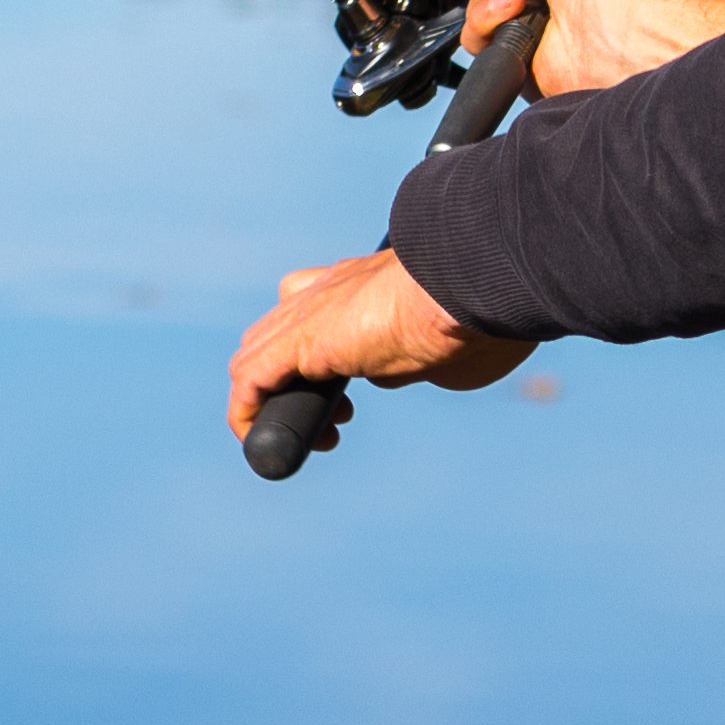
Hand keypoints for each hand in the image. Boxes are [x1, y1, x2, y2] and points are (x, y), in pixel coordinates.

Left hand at [226, 248, 537, 461]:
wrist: (468, 283)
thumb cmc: (475, 314)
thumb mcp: (441, 347)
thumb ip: (411, 359)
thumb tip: (390, 374)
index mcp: (365, 283)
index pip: (319, 303)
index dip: (323, 348)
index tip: (355, 384)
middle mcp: (330, 289)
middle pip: (279, 332)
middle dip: (296, 378)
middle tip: (342, 412)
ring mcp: (311, 311)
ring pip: (257, 356)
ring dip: (275, 402)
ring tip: (324, 434)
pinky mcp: (300, 340)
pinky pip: (251, 381)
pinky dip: (249, 414)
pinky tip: (265, 440)